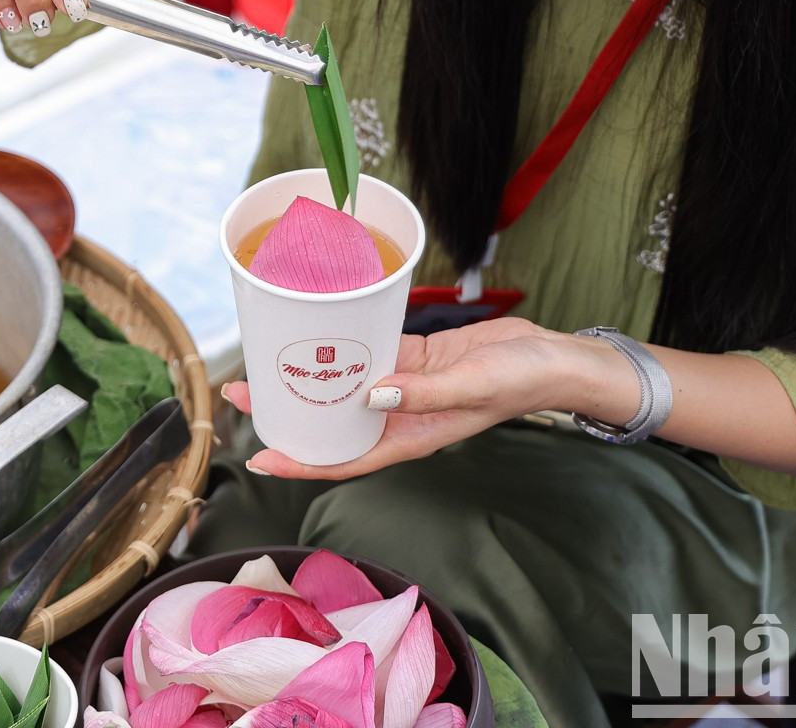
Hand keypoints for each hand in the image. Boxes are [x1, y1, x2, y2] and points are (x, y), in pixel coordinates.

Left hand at [222, 317, 588, 480]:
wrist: (556, 357)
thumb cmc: (521, 380)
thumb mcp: (472, 384)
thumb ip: (424, 392)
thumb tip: (372, 395)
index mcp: (411, 436)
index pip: (344, 459)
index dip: (301, 463)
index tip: (259, 458)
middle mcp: (400, 416)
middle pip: (332, 424)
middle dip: (287, 416)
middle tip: (240, 396)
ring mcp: (405, 387)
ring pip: (344, 389)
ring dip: (307, 380)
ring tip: (263, 364)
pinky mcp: (414, 357)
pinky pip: (368, 355)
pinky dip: (342, 347)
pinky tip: (315, 332)